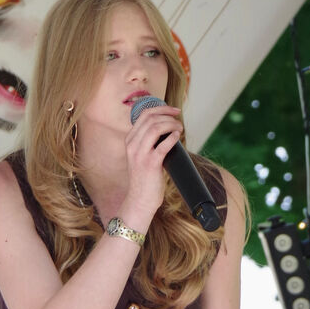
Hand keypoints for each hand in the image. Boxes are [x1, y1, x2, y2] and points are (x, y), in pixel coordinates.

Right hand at [122, 104, 182, 218]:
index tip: (173, 111)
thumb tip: (167, 129)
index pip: (144, 115)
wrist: (139, 200)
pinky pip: (163, 145)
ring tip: (179, 128)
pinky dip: (172, 137)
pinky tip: (177, 137)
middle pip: (150, 118)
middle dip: (168, 114)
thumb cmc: (144, 179)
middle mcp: (132, 145)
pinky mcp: (150, 164)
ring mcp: (140, 154)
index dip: (161, 108)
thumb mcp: (140, 156)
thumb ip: (148, 142)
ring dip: (171, 124)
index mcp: (129, 141)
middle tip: (178, 119)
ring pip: (156, 128)